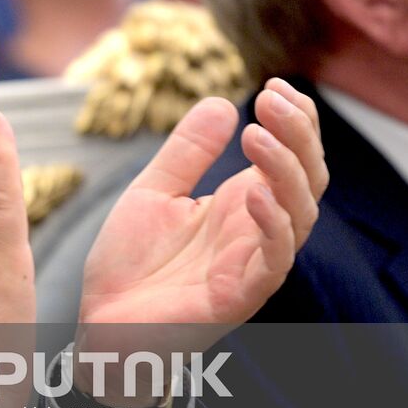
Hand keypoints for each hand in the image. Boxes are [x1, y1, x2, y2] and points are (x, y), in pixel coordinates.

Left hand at [75, 78, 325, 397]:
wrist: (99, 322)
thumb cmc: (130, 263)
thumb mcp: (154, 191)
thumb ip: (187, 152)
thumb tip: (221, 102)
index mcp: (241, 204)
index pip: (290, 158)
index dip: (295, 121)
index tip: (275, 84)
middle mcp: (257, 232)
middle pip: (307, 179)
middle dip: (298, 136)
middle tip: (272, 98)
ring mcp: (254, 264)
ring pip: (300, 214)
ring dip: (285, 170)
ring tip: (258, 133)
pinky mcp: (241, 296)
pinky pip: (274, 259)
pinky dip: (271, 224)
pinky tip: (252, 191)